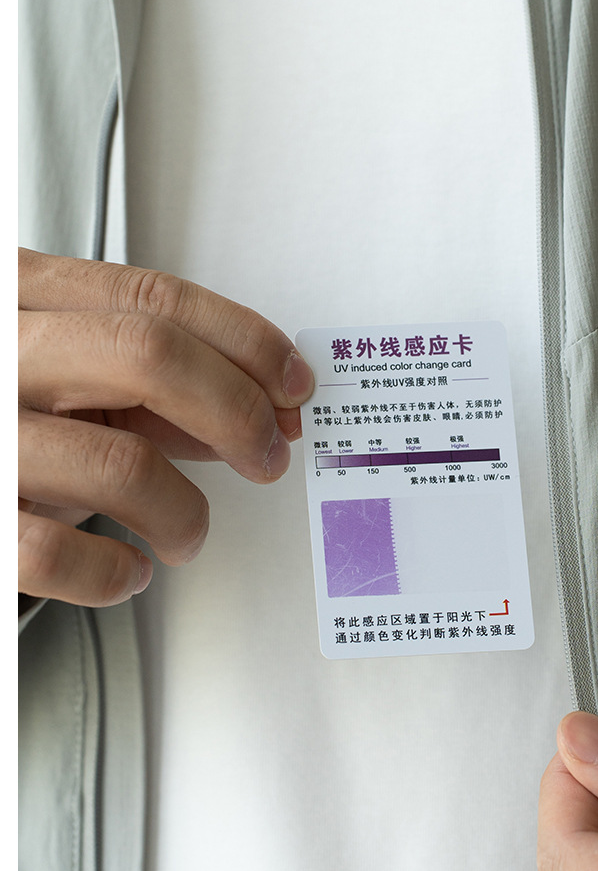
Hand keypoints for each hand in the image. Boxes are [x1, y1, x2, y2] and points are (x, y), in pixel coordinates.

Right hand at [18, 248, 313, 606]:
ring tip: (188, 533)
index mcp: (18, 296)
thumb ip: (152, 384)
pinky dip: (117, 574)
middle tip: (268, 454)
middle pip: (147, 353)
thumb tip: (266, 404)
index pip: (154, 299)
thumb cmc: (2, 413)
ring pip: (119, 462)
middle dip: (235, 409)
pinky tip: (130, 571)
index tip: (294, 382)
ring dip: (185, 512)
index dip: (245, 341)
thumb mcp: (63, 376)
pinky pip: (59, 555)